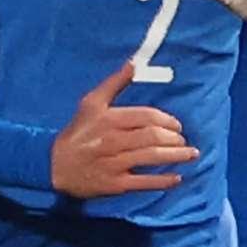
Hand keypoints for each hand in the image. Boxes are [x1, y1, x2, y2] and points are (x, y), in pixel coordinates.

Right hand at [51, 61, 196, 198]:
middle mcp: (112, 141)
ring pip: (152, 158)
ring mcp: (114, 164)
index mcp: (108, 119)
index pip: (146, 116)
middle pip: (152, 137)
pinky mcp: (115, 185)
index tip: (177, 125)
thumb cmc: (78, 132)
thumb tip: (134, 62)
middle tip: (182, 140)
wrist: (56, 166)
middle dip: (174, 138)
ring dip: (176, 156)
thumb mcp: (91, 103)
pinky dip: (163, 180)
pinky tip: (177, 178)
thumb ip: (115, 83)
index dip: (166, 120)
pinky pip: (144, 182)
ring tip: (190, 155)